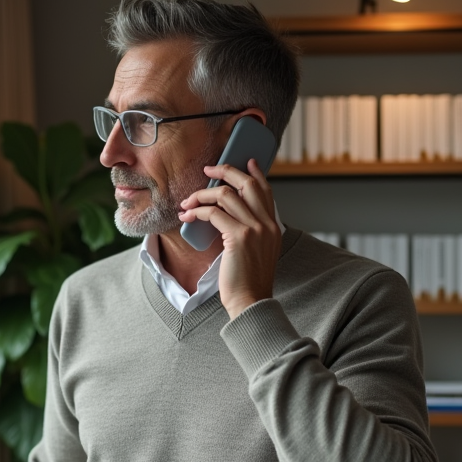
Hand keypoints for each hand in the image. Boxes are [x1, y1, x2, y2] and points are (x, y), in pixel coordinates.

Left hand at [178, 159, 280, 318]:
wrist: (250, 301)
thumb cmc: (247, 280)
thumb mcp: (256, 251)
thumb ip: (250, 231)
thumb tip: (228, 214)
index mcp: (273, 226)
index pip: (266, 189)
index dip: (254, 172)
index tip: (243, 161)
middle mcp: (267, 224)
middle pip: (246, 184)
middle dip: (225, 172)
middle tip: (208, 170)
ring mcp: (255, 229)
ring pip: (225, 195)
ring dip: (202, 194)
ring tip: (188, 202)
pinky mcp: (239, 237)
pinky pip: (214, 213)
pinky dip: (197, 211)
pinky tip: (188, 216)